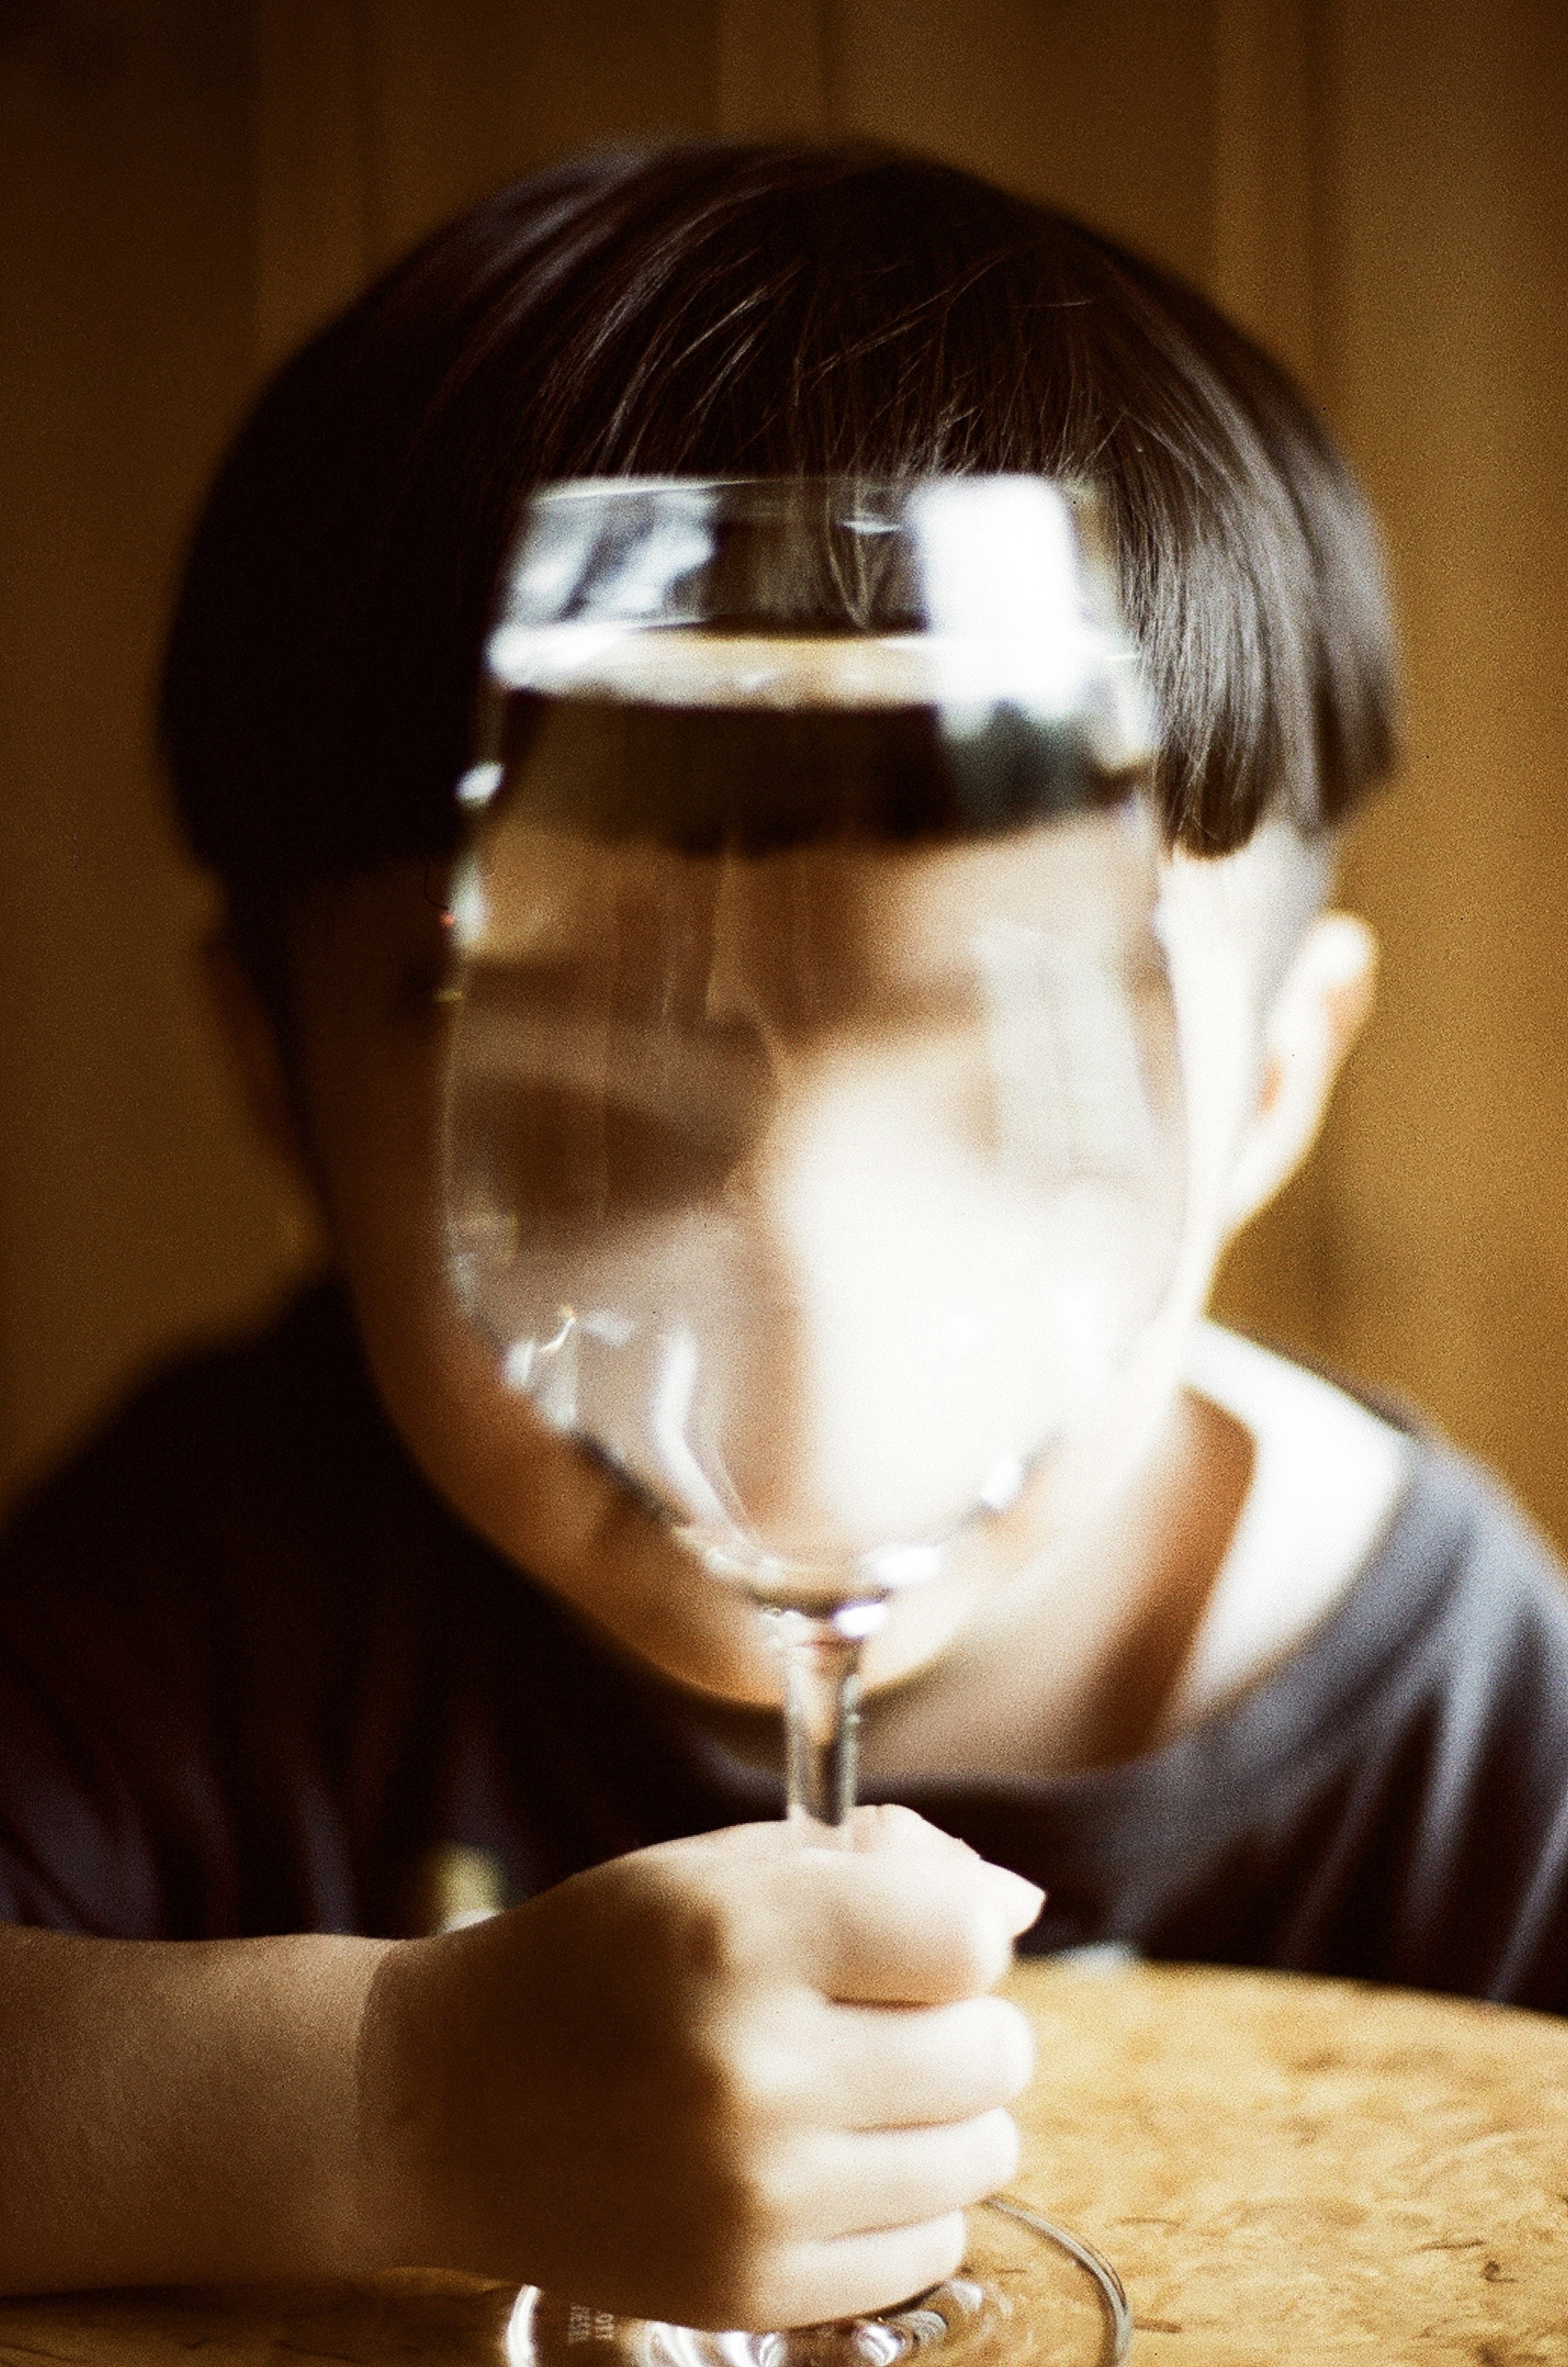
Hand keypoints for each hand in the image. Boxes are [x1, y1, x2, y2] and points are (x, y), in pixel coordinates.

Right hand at [357, 1805, 1041, 2327]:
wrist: (445, 2103)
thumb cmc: (598, 1961)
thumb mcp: (715, 1869)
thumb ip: (873, 1865)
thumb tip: (1017, 1905)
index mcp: (741, 1938)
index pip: (967, 1939)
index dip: (961, 1930)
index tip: (914, 1938)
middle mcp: (754, 2073)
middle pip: (993, 2050)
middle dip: (963, 2022)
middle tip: (889, 2017)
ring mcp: (755, 2197)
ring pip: (982, 2153)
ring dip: (946, 2114)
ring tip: (860, 2089)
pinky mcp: (751, 2291)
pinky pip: (931, 2247)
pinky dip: (905, 2201)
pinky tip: (829, 2162)